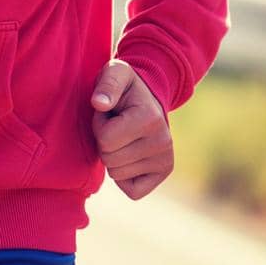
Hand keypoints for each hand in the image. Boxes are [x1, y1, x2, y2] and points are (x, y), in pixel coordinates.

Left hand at [90, 59, 172, 199]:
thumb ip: (106, 84)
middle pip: (109, 159)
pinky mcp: (164, 172)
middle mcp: (163, 141)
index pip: (105, 139)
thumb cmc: (124, 87)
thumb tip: (99, 103)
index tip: (109, 113)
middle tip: (115, 126)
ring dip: (112, 155)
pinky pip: (132, 191)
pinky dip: (123, 177)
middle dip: (104, 141)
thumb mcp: (114, 73)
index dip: (99, 125)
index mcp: (150, 118)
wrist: (147, 97)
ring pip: (117, 174)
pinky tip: (127, 155)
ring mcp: (166, 159)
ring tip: (122, 136)